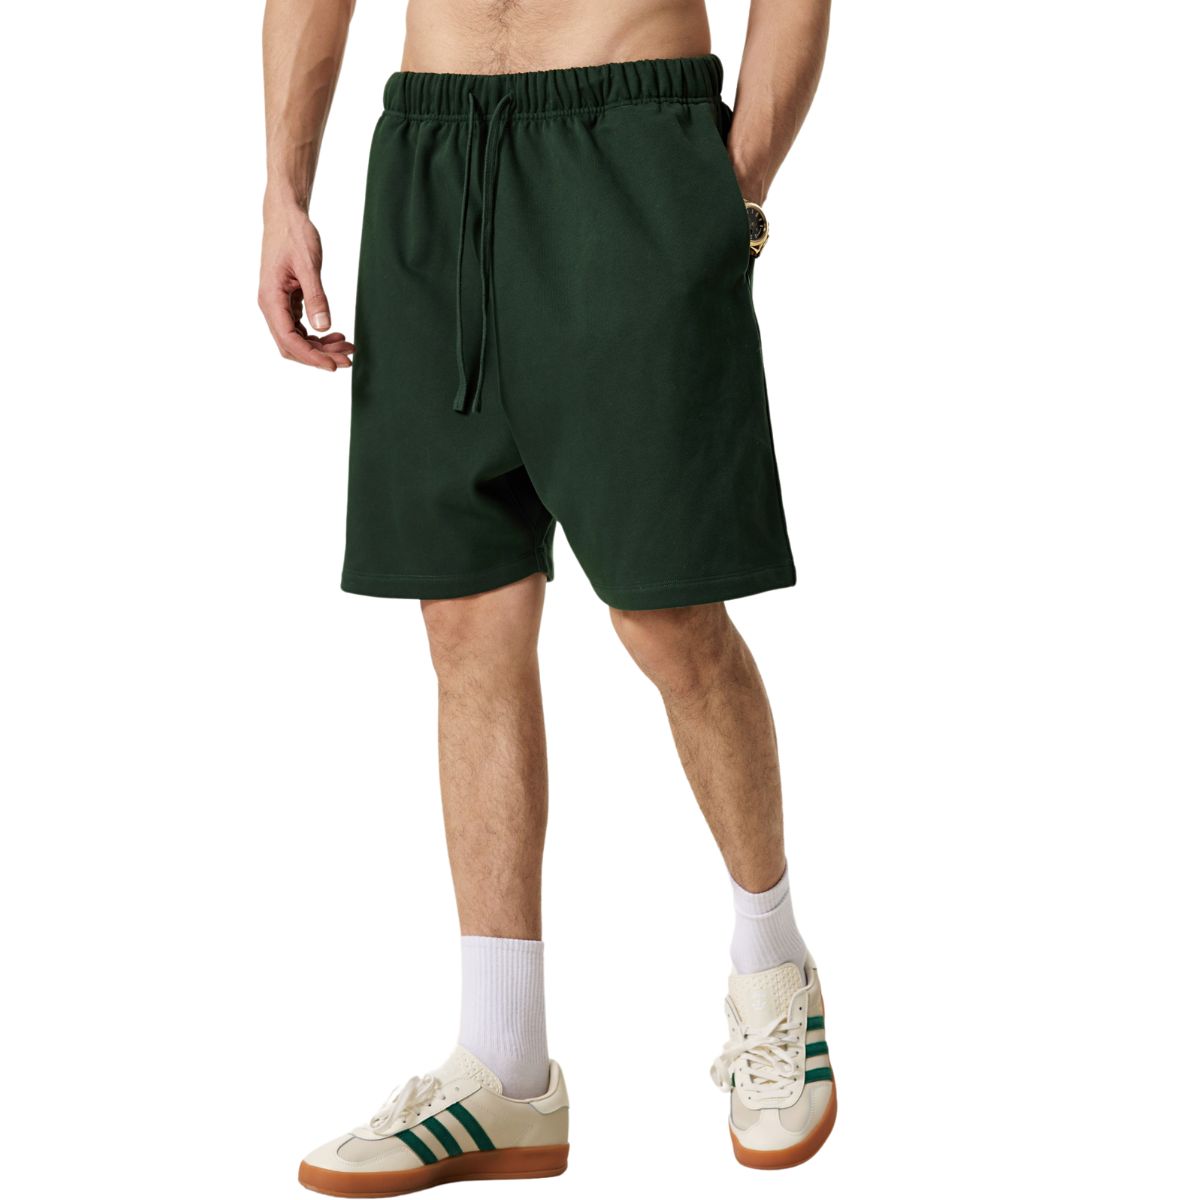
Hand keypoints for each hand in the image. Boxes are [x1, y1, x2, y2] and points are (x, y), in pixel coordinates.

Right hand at [258, 207, 353, 370]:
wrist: (286, 216)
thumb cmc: (294, 235)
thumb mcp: (308, 265)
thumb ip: (316, 297)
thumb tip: (322, 327)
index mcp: (271, 299)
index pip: (289, 340)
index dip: (311, 357)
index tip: (334, 366)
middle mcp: (271, 306)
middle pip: (292, 345)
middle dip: (319, 356)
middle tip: (348, 360)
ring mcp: (278, 305)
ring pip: (297, 339)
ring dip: (321, 348)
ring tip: (347, 348)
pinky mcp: (287, 301)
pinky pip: (300, 328)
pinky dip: (318, 336)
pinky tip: (336, 335)